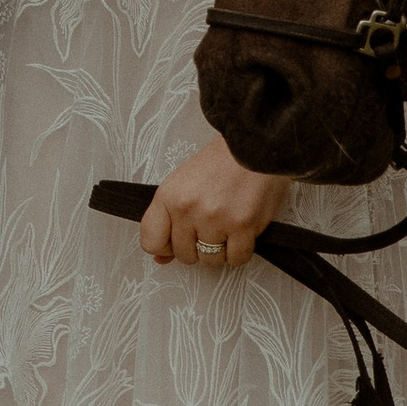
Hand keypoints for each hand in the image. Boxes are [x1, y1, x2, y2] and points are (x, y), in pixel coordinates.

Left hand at [140, 135, 287, 270]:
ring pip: (210, 260)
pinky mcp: (242, 226)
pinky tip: (241, 232)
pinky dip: (240, 251)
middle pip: (184, 255)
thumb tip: (161, 258)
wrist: (255, 145)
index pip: (151, 242)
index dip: (164, 247)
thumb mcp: (184, 183)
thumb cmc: (222, 161)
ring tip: (226, 226)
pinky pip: (236, 259)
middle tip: (209, 227)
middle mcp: (188, 209)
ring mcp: (215, 219)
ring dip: (220, 250)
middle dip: (197, 247)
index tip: (175, 241)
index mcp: (169, 195)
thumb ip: (169, 220)